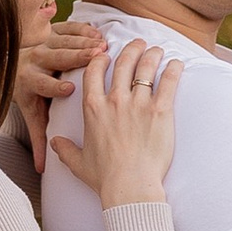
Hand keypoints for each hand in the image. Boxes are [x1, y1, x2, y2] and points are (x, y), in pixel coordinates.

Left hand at [17, 13, 93, 167]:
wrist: (15, 64)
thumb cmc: (31, 95)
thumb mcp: (33, 116)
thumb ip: (39, 141)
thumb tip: (41, 170)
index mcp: (30, 83)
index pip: (43, 85)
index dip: (54, 86)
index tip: (69, 88)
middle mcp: (35, 61)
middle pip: (56, 58)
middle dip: (75, 56)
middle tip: (96, 57)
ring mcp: (43, 43)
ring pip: (64, 41)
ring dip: (83, 42)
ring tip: (103, 45)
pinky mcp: (51, 31)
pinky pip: (67, 28)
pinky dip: (82, 30)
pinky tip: (98, 33)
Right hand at [46, 34, 181, 207]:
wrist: (130, 187)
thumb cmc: (105, 178)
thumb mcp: (79, 163)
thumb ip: (65, 150)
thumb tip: (54, 143)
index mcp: (93, 109)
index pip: (94, 72)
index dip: (100, 59)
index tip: (106, 54)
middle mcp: (114, 101)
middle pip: (123, 64)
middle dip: (131, 49)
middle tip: (138, 43)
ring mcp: (138, 104)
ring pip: (146, 68)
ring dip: (152, 55)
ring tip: (157, 50)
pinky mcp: (160, 111)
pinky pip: (168, 82)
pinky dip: (173, 70)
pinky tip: (177, 64)